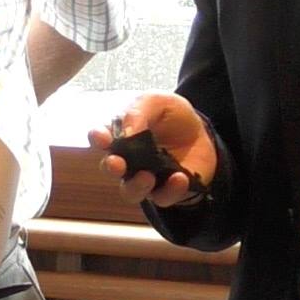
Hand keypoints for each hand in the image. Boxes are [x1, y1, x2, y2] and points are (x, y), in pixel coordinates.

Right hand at [88, 91, 216, 207]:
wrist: (202, 132)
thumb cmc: (172, 115)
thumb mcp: (157, 102)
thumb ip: (138, 112)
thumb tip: (127, 133)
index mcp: (120, 133)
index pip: (100, 137)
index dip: (98, 138)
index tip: (103, 139)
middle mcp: (127, 158)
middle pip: (111, 168)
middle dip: (112, 167)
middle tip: (117, 163)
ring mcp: (144, 177)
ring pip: (130, 191)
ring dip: (135, 186)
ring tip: (147, 177)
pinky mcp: (165, 190)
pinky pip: (162, 197)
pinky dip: (170, 191)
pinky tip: (180, 178)